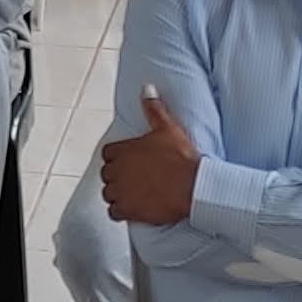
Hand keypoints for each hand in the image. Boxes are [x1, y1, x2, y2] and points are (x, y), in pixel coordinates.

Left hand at [99, 92, 202, 224]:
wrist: (194, 185)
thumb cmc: (182, 157)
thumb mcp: (168, 127)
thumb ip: (153, 108)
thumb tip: (147, 88)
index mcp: (122, 150)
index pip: (108, 154)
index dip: (118, 158)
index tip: (130, 162)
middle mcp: (116, 171)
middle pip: (107, 175)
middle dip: (117, 177)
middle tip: (135, 179)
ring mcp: (120, 191)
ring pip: (109, 194)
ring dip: (118, 195)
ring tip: (134, 194)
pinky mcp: (128, 210)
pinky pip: (114, 213)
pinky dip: (121, 212)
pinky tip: (134, 209)